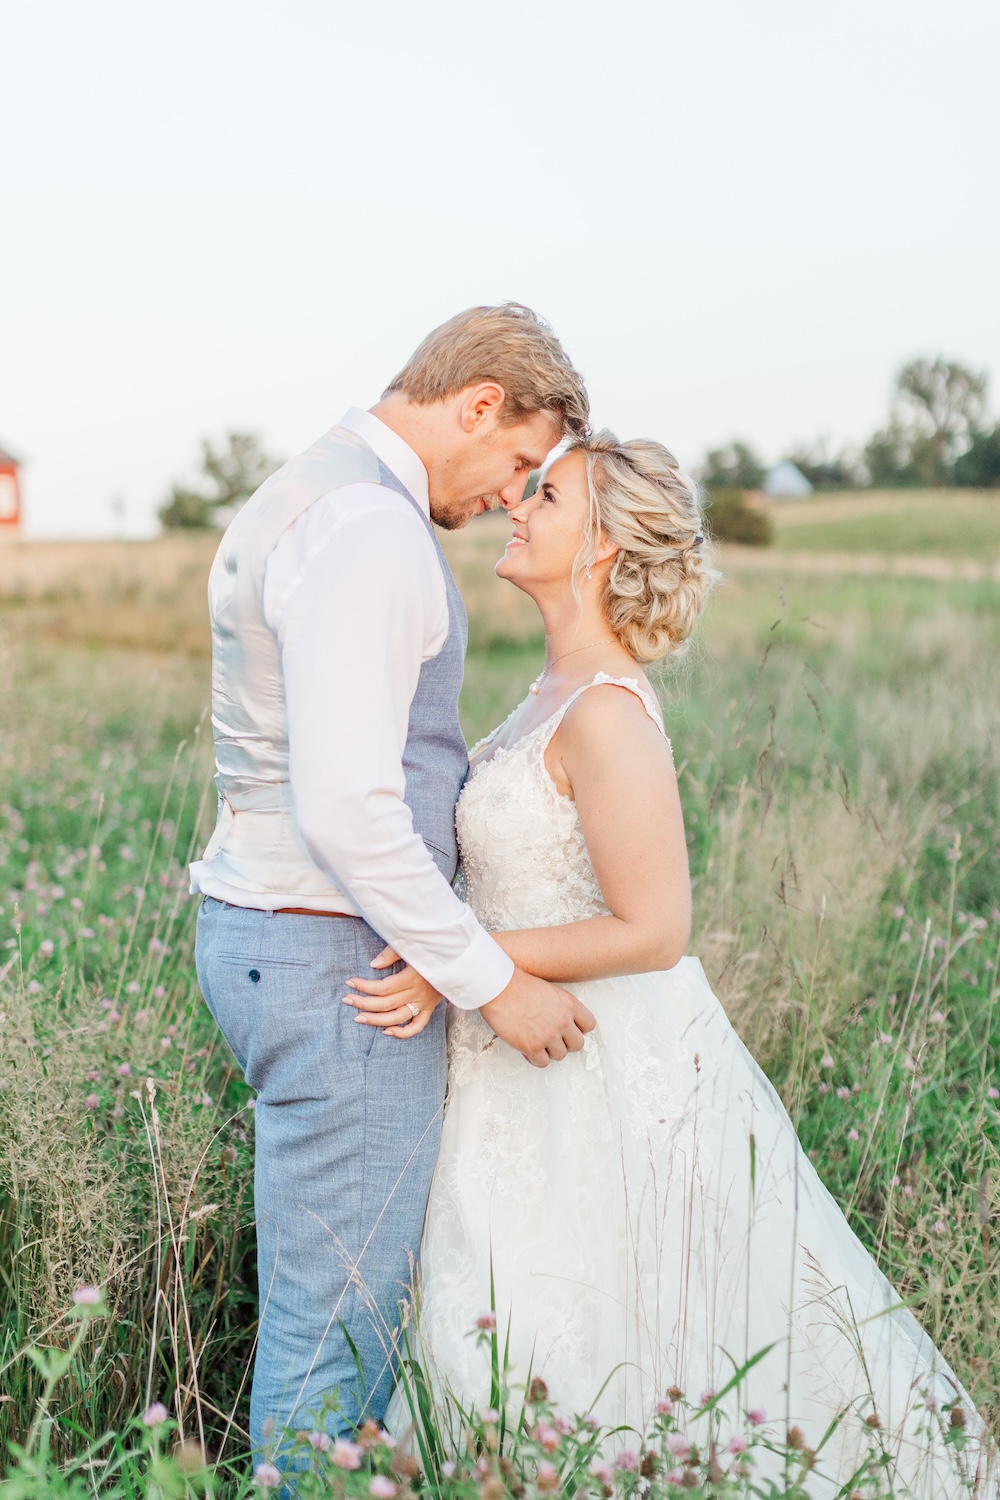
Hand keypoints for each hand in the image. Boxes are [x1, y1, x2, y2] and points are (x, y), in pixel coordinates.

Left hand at [341, 945, 443, 1037]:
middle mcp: (417, 994)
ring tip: (358, 1018)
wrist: (459, 961)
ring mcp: (423, 1004)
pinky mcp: (429, 1009)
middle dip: (363, 1003)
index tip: (349, 983)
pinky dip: (402, 1033)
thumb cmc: (432, 950)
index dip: (364, 986)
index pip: (383, 987)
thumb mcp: (412, 946)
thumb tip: (373, 965)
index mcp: (412, 977)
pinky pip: (416, 1027)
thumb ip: (391, 953)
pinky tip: (386, 1031)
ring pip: (397, 1018)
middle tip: (347, 1000)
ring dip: (376, 1020)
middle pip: (385, 1004)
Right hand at [479, 968, 595, 1067]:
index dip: (578, 1029)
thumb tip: (564, 1020)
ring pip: (560, 1055)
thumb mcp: (549, 990)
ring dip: (549, 1051)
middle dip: (565, 1042)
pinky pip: (542, 1063)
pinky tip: (527, 1048)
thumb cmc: (518, 984)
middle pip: (577, 1044)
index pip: (589, 1025)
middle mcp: (563, 1021)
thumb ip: (561, 1006)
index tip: (569, 1030)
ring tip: (537, 1042)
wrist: (498, 986)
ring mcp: (548, 1035)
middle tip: (552, 1038)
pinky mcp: (532, 1046)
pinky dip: (535, 1058)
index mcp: (569, 1004)